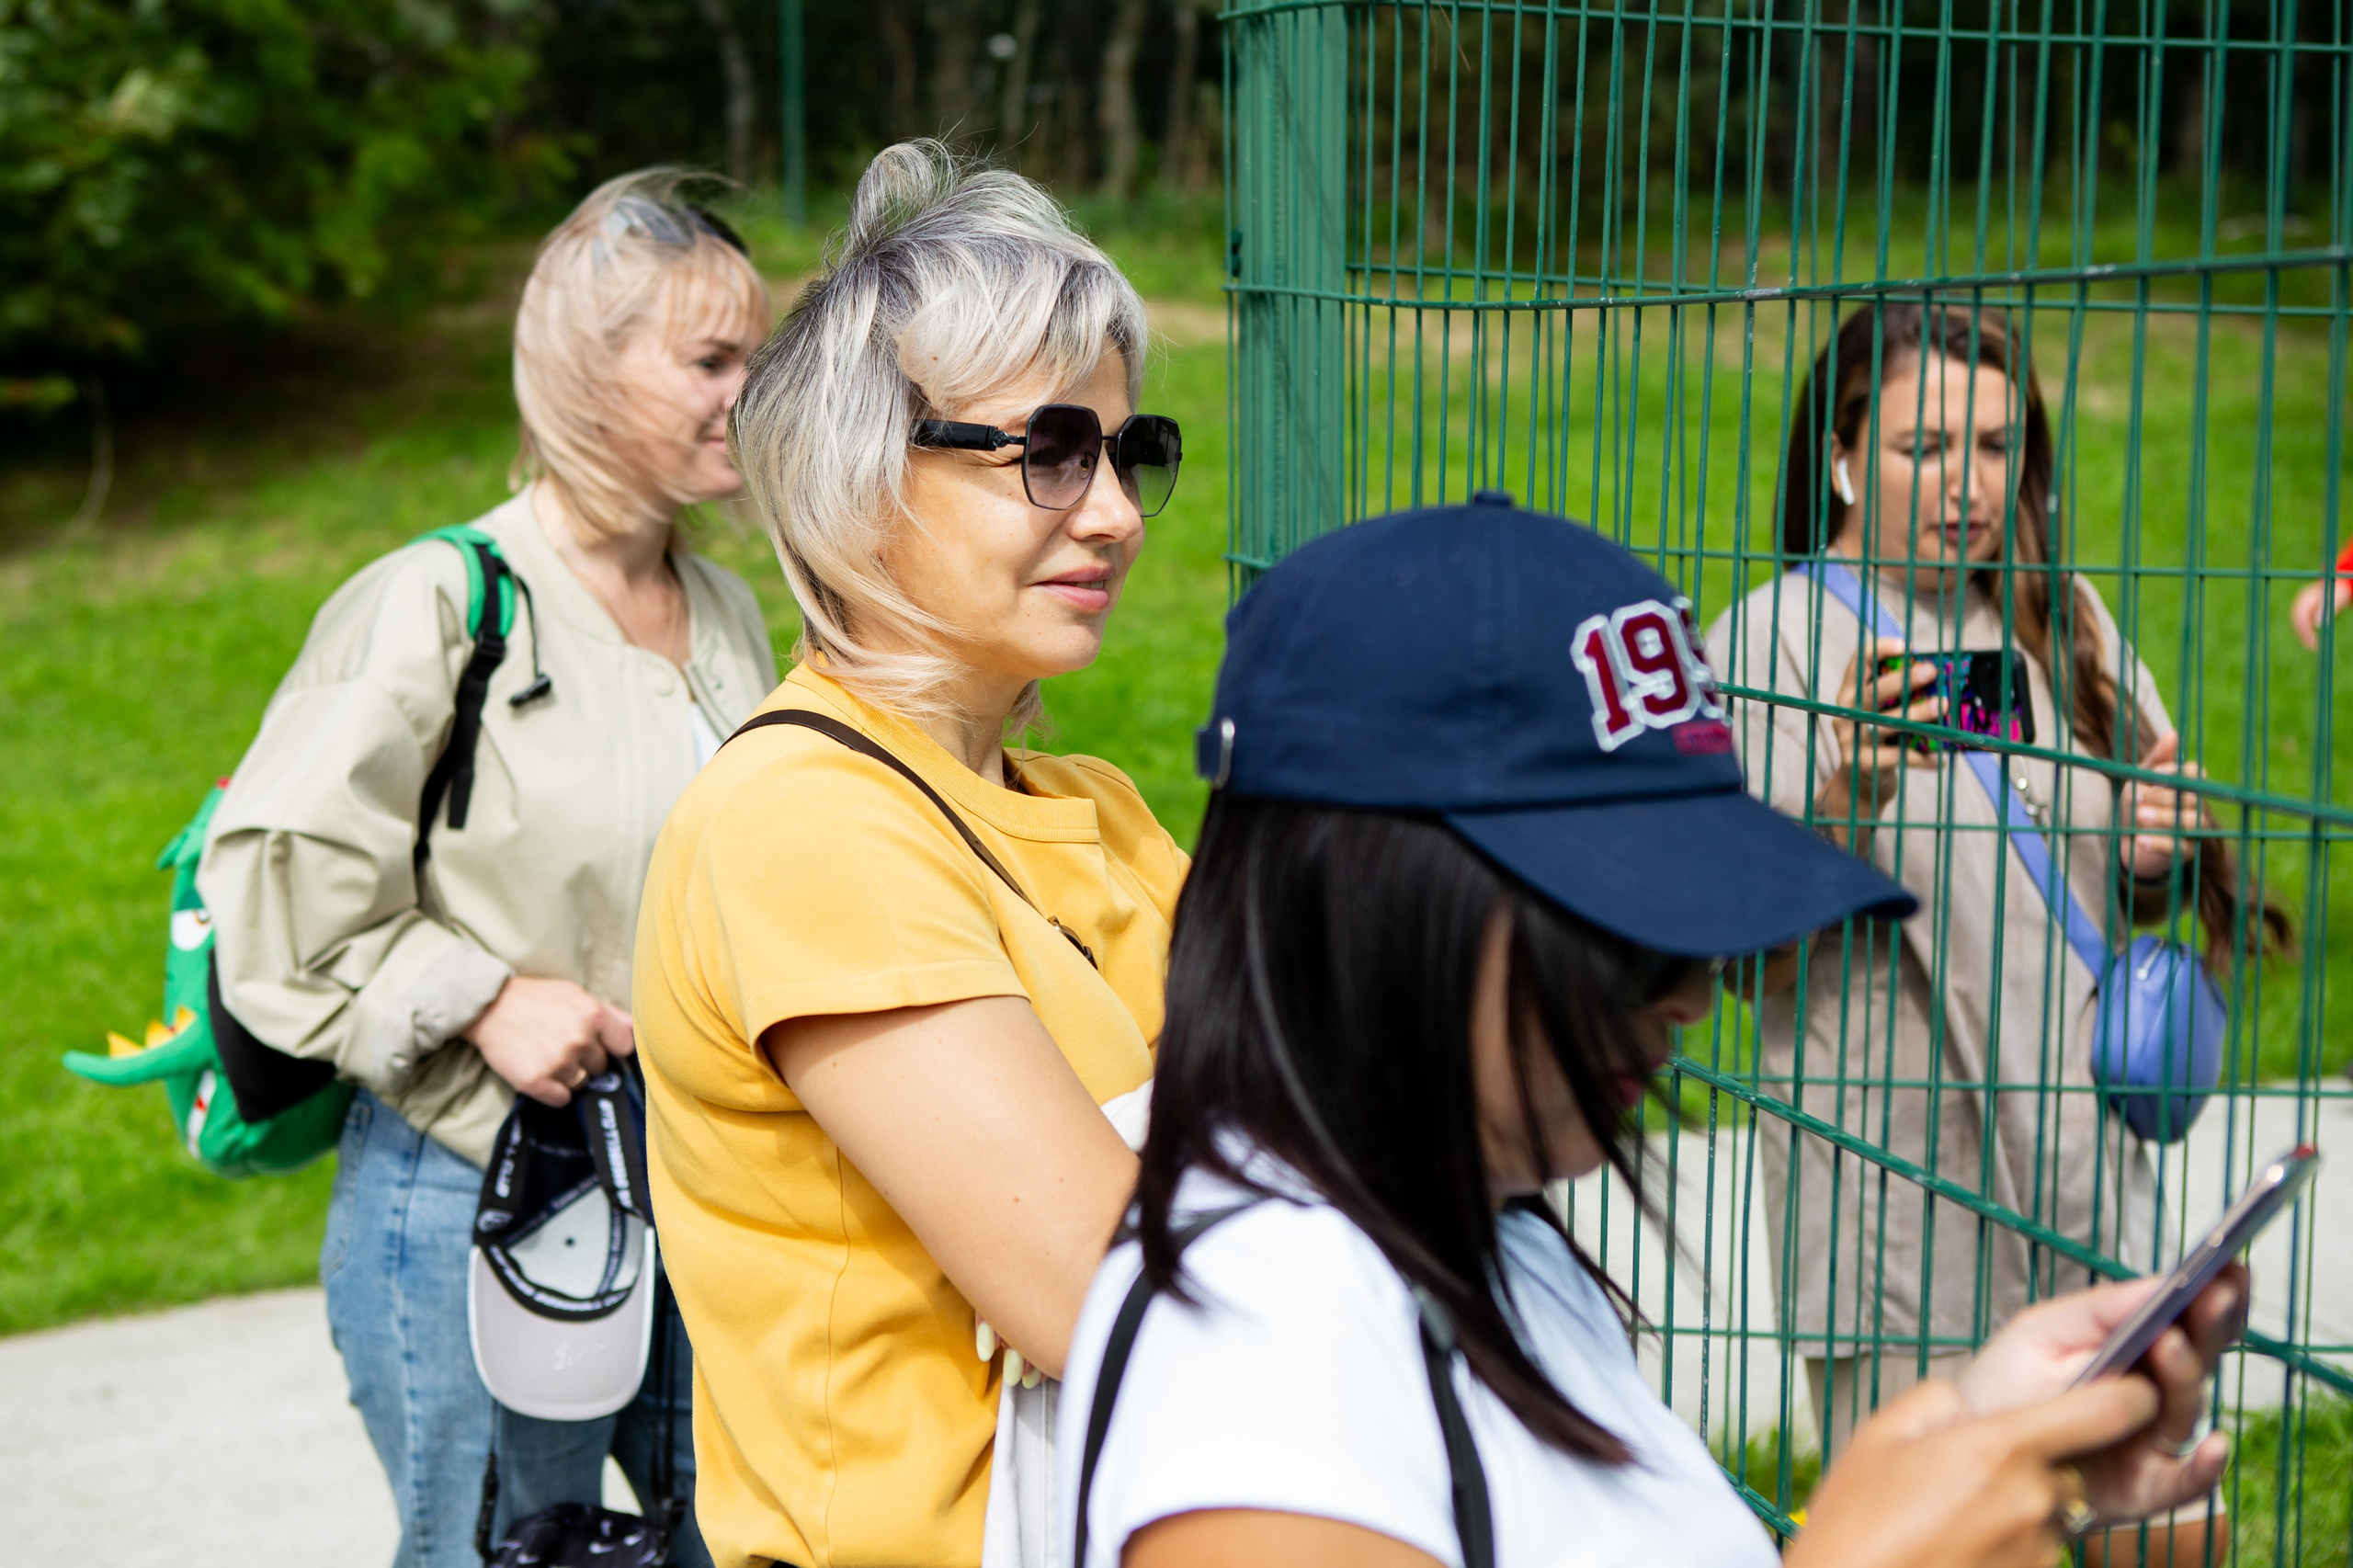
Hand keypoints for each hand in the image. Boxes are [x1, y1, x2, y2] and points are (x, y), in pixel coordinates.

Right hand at [468, 976, 635, 1106]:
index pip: (625, 1047)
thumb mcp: (575, 994)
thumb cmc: (535, 999)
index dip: (611, 1048)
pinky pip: (561, 1099)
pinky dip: (552, 1091)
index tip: (597, 1045)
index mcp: (593, 1015)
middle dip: (586, 1060)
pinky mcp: (536, 1081)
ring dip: (567, 1075)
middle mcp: (579, 1040)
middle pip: (601, 1067)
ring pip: (581, 1083)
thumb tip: (635, 1029)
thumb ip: (608, 1012)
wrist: (488, 1007)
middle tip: (561, 1046)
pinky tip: (539, 1071)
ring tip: (546, 1055)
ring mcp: (558, 1062)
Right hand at [1789, 1376, 2160, 1567]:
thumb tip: (1969, 1405)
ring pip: (2051, 1512)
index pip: (2108, 1410)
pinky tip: (1956, 1549)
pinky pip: (2035, 1551)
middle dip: (2035, 1464)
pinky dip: (2006, 1545)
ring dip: (2017, 1509)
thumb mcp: (1881, 1436)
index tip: (2134, 1387)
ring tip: (1950, 1521)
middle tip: (1968, 1478)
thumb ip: (1939, 1401)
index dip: (2132, 1393)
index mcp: (2003, 1448)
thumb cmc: (1856, 1523)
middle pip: (2071, 1466)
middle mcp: (2035, 1500)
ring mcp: (2039, 1550)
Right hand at [1814, 639, 1941, 837]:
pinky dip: (1921, 758)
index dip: (1880, 650)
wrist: (1857, 787)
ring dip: (1917, 713)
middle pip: (1872, 692)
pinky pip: (1897, 757)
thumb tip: (1937, 674)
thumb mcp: (1877, 714)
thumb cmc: (1878, 741)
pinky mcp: (1863, 764)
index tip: (1907, 646)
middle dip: (1904, 679)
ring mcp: (1852, 741)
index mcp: (1848, 695)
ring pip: (1886, 723)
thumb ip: (1894, 697)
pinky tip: (1939, 759)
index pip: (1857, 663)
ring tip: (1942, 705)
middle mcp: (1846, 715)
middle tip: (1932, 670)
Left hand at [1956, 1264, 2245, 1524]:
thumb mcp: (2043, 1332)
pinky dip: (2205, 1467)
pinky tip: (2214, 1445)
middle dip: (2212, 1321)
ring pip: (2187, 1407)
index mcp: (2137, 1348)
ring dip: (2185, 1374)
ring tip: (2169, 1343)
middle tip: (2218, 1292)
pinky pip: (2187, 1481)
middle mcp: (2156, 1392)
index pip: (2187, 1320)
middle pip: (2200, 1357)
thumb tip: (2159, 1285)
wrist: (1970, 1443)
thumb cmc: (2008, 1385)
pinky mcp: (2145, 1486)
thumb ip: (2100, 1311)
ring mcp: (2153, 1438)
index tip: (2230, 1265)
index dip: (2213, 1293)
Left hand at [2119, 733, 2211, 878]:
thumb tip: (2173, 733)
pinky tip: (2139, 839)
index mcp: (2187, 786)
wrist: (2126, 840)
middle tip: (2135, 797)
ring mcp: (2194, 830)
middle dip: (2162, 796)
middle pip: (2190, 797)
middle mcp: (2196, 806)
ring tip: (2139, 816)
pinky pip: (2177, 847)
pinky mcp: (2185, 852)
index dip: (2174, 773)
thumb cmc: (2136, 804)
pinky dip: (2158, 843)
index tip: (2152, 775)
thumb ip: (2157, 760)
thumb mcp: (2141, 780)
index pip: (2192, 774)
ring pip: (2188, 821)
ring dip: (2163, 817)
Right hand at [2290, 577, 2349, 651]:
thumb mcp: (2336, 599)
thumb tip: (2316, 624)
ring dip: (2303, 635)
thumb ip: (2327, 609)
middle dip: (2303, 635)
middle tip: (2313, 647)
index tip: (2314, 643)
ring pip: (2297, 623)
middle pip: (2296, 621)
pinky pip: (2301, 623)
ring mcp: (2300, 606)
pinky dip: (2305, 632)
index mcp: (2306, 598)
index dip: (2305, 631)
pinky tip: (2312, 640)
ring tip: (2313, 646)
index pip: (2299, 617)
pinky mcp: (2304, 610)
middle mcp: (2300, 602)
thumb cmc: (2339, 592)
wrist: (2338, 585)